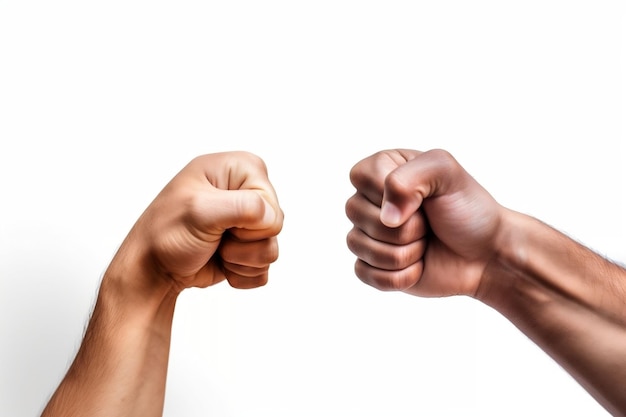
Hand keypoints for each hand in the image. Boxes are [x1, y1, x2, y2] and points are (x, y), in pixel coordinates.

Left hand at [118, 151, 283, 291]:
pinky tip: (220, 263)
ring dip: (241, 261)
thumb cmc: (166, 234)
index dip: (249, 221)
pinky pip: (264, 267)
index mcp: (238, 169)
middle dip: (245, 243)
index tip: (218, 221)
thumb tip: (271, 216)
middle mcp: (246, 191)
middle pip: (275, 226)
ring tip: (215, 250)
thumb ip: (243, 207)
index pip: (270, 202)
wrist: (152, 269)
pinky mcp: (249, 246)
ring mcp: (249, 220)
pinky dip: (242, 273)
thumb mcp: (199, 211)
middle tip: (215, 238)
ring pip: (271, 250)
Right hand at [345, 149, 504, 296]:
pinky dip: (399, 276)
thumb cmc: (468, 211)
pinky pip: (364, 273)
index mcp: (382, 168)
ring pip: (358, 245)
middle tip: (428, 224)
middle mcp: (369, 199)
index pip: (360, 177)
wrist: (486, 254)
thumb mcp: (448, 173)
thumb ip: (411, 176)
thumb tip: (386, 217)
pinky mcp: (369, 265)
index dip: (392, 194)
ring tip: (425, 244)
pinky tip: (418, 266)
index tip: (423, 199)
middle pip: (356, 213)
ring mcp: (367, 233)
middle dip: (404, 227)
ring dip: (404, 252)